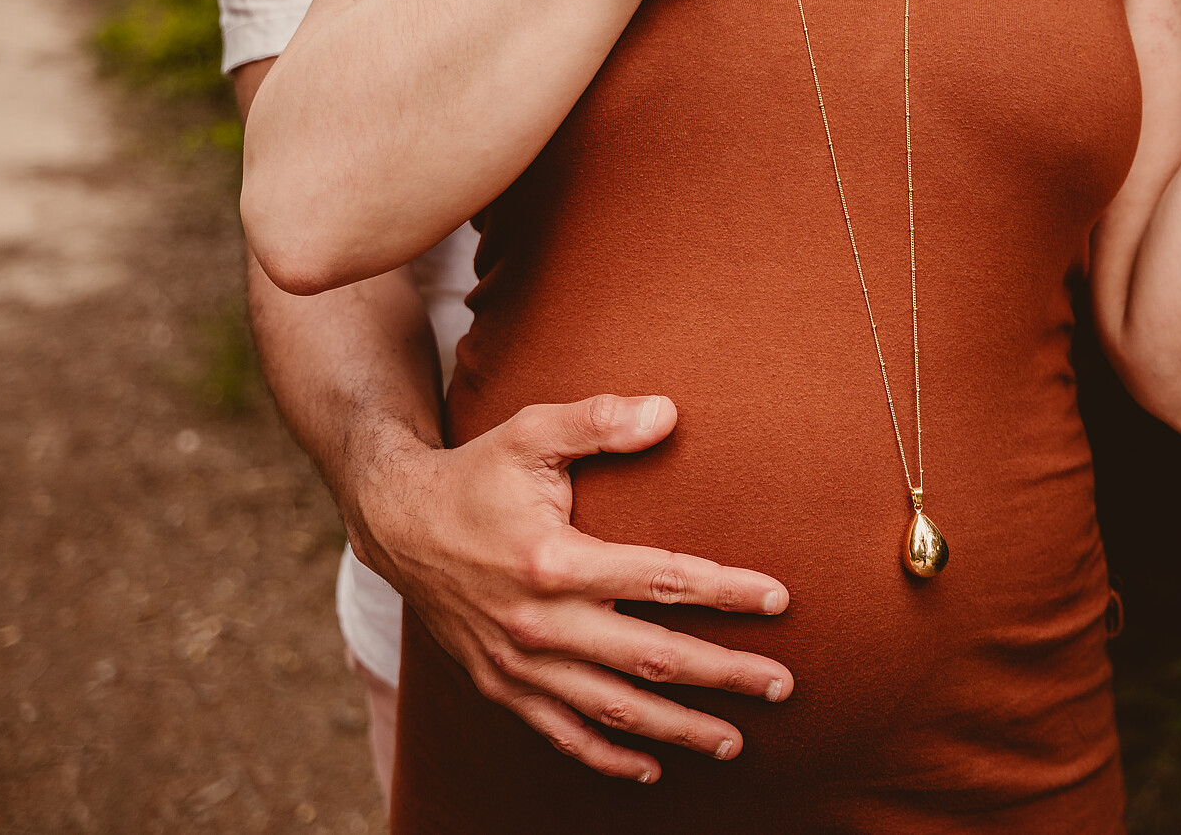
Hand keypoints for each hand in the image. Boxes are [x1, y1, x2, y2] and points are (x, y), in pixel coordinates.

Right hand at [350, 393, 792, 781]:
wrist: (398, 523)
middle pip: (652, 657)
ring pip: (613, 708)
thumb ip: (599, 420)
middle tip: (782, 684)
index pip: (662, 580)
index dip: (726, 591)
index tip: (779, 600)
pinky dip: (608, 757)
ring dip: (678, 729)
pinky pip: (561, 733)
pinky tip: (652, 768)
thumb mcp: (532, 432)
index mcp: (554, 560)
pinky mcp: (500, 685)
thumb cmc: (478, 472)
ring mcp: (519, 663)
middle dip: (724, 674)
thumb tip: (668, 411)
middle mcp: (540, 622)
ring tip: (735, 740)